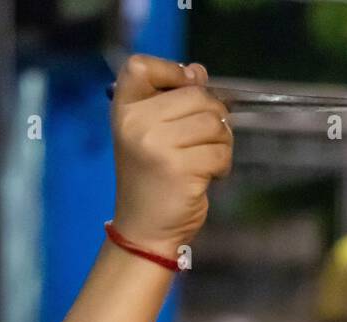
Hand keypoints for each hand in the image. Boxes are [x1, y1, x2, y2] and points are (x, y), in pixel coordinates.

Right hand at [110, 53, 232, 260]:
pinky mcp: (181, 170)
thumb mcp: (151, 134)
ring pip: (214, 123)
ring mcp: (158, 147)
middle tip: (206, 139)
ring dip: (221, 142)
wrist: (144, 230)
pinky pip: (220, 153)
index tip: (186, 89)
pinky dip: (223, 164)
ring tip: (207, 159)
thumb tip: (199, 72)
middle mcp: (137, 124)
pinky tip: (208, 176)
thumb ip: (173, 100)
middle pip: (195, 95)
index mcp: (124, 110)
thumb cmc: (152, 180)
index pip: (141, 66)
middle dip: (212, 114)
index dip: (172, 71)